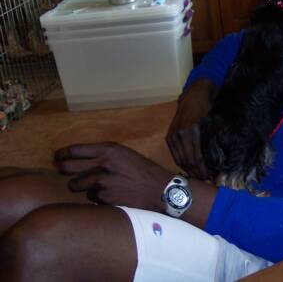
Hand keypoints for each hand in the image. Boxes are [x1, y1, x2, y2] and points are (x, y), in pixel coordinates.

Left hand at [54, 142, 171, 210]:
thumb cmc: (143, 170)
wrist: (159, 189)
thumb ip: (104, 154)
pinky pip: (91, 198)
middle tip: (63, 171)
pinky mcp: (104, 198)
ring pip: (77, 185)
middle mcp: (103, 164)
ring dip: (82, 186)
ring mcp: (103, 182)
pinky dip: (97, 197)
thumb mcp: (125, 154)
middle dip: (63, 170)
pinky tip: (110, 195)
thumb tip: (80, 158)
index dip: (62, 154)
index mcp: (109, 150)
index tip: (57, 157)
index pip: (75, 150)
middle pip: (68, 168)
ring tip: (95, 186)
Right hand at [166, 79, 215, 180]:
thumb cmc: (210, 105)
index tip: (212, 178)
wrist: (195, 93)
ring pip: (180, 159)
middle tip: (207, 181)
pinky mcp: (170, 135)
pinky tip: (190, 169)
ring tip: (200, 178)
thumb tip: (222, 158)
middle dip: (198, 173)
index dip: (204, 169)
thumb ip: (216, 136)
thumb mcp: (216, 119)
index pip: (198, 156)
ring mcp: (174, 134)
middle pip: (188, 160)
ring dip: (190, 170)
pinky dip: (182, 163)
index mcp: (193, 129)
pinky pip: (175, 154)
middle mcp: (181, 133)